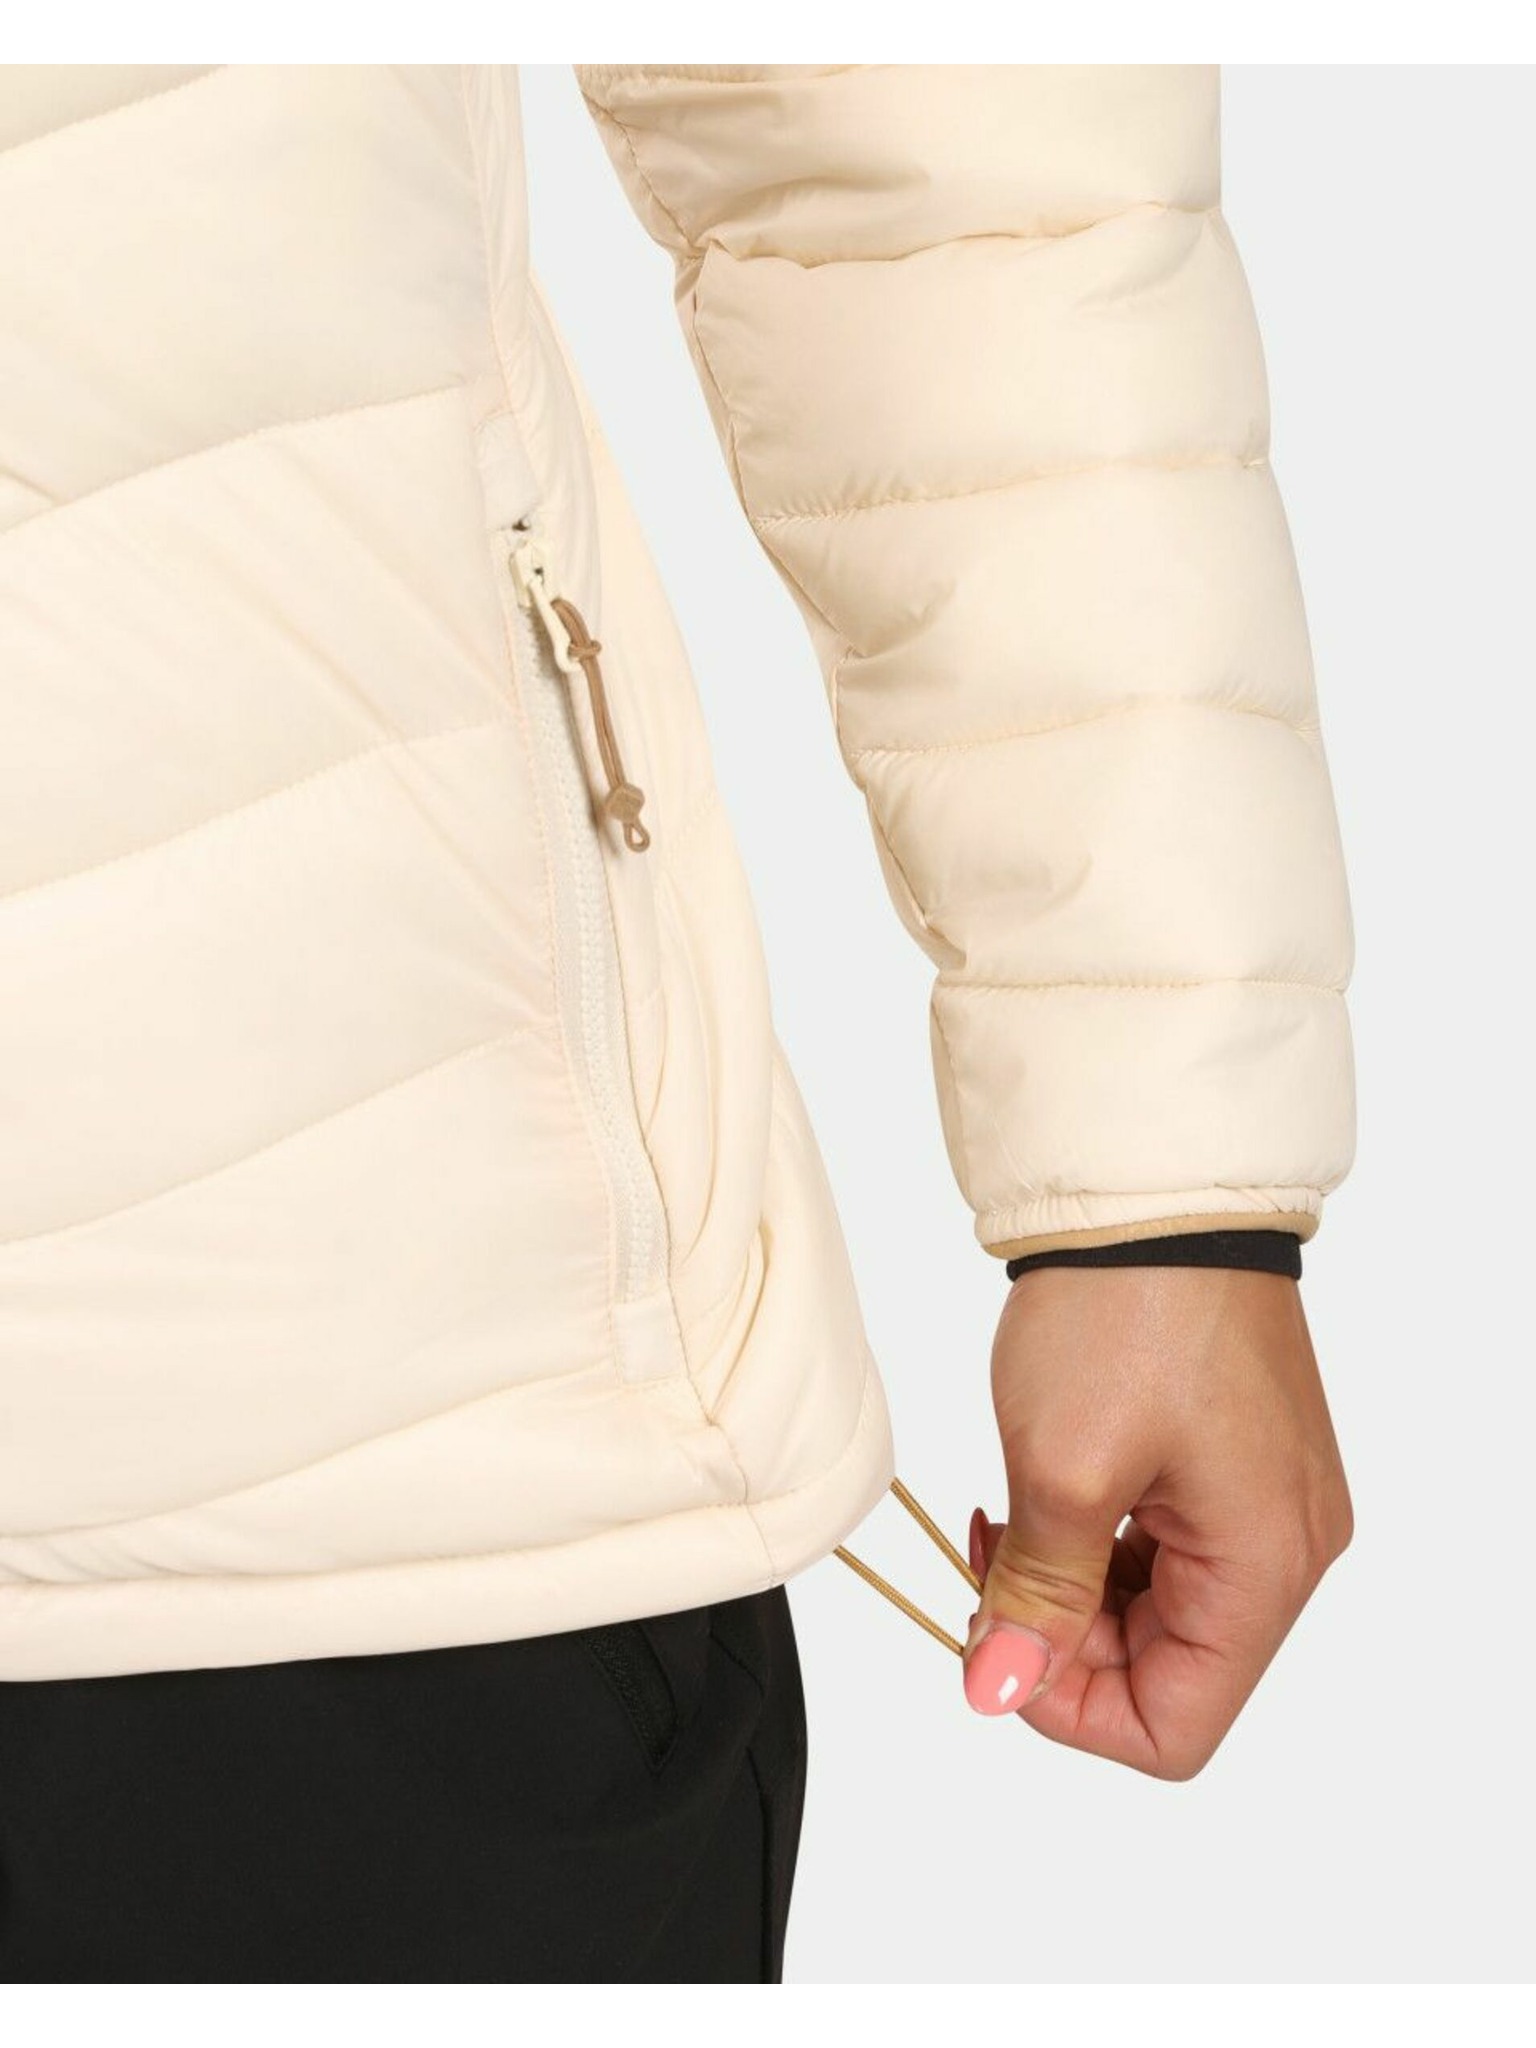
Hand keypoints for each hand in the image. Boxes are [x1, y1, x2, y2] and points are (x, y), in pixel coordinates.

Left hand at [963, 1264, 1351, 1777]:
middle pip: (1166, 1668)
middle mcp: (1287, 1543)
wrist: (1153, 1189)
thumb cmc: (1126, 1311)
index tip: (998, 1646)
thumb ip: (1036, 1598)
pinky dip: (1093, 1538)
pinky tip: (1041, 1491)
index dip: (1073, 1710)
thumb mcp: (1062, 1468)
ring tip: (1005, 1518)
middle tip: (986, 1568)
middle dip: (1061, 1636)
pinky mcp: (1232, 1458)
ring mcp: (1263, 1498)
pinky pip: (1160, 1544)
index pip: (1178, 1725)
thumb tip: (1000, 1690)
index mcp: (1266, 1565)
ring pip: (1154, 1607)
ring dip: (1069, 1585)